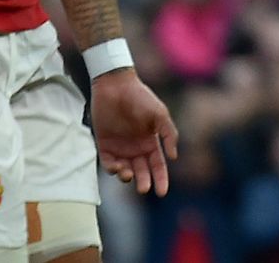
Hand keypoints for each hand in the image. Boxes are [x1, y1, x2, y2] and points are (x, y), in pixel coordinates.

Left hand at [91, 69, 177, 194]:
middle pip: (142, 171)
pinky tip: (117, 167)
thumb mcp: (160, 114)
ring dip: (127, 176)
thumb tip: (174, 157)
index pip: (158, 165)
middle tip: (144, 189)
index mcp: (151, 142)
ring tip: (128, 174)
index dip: (161, 178)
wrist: (116, 86)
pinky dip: (113, 169)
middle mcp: (136, 148)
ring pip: (125, 170)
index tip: (162, 192)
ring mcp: (120, 147)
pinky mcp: (104, 145)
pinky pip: (108, 163)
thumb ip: (169, 134)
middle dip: (144, 182)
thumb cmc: (141, 98)